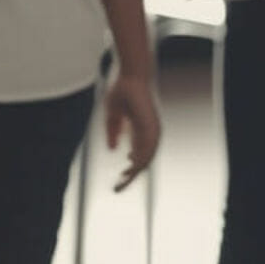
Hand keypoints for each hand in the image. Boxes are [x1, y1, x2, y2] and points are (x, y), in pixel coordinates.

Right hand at [104, 72, 160, 190]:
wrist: (130, 76)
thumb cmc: (122, 92)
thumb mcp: (112, 116)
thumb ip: (113, 132)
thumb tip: (112, 149)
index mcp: (141, 130)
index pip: (140, 155)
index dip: (132, 168)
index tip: (121, 177)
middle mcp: (149, 130)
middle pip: (145, 159)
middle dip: (132, 175)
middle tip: (118, 187)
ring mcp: (151, 126)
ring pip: (148, 155)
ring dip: (136, 170)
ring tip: (123, 180)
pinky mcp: (150, 122)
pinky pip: (148, 144)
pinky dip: (141, 156)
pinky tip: (132, 165)